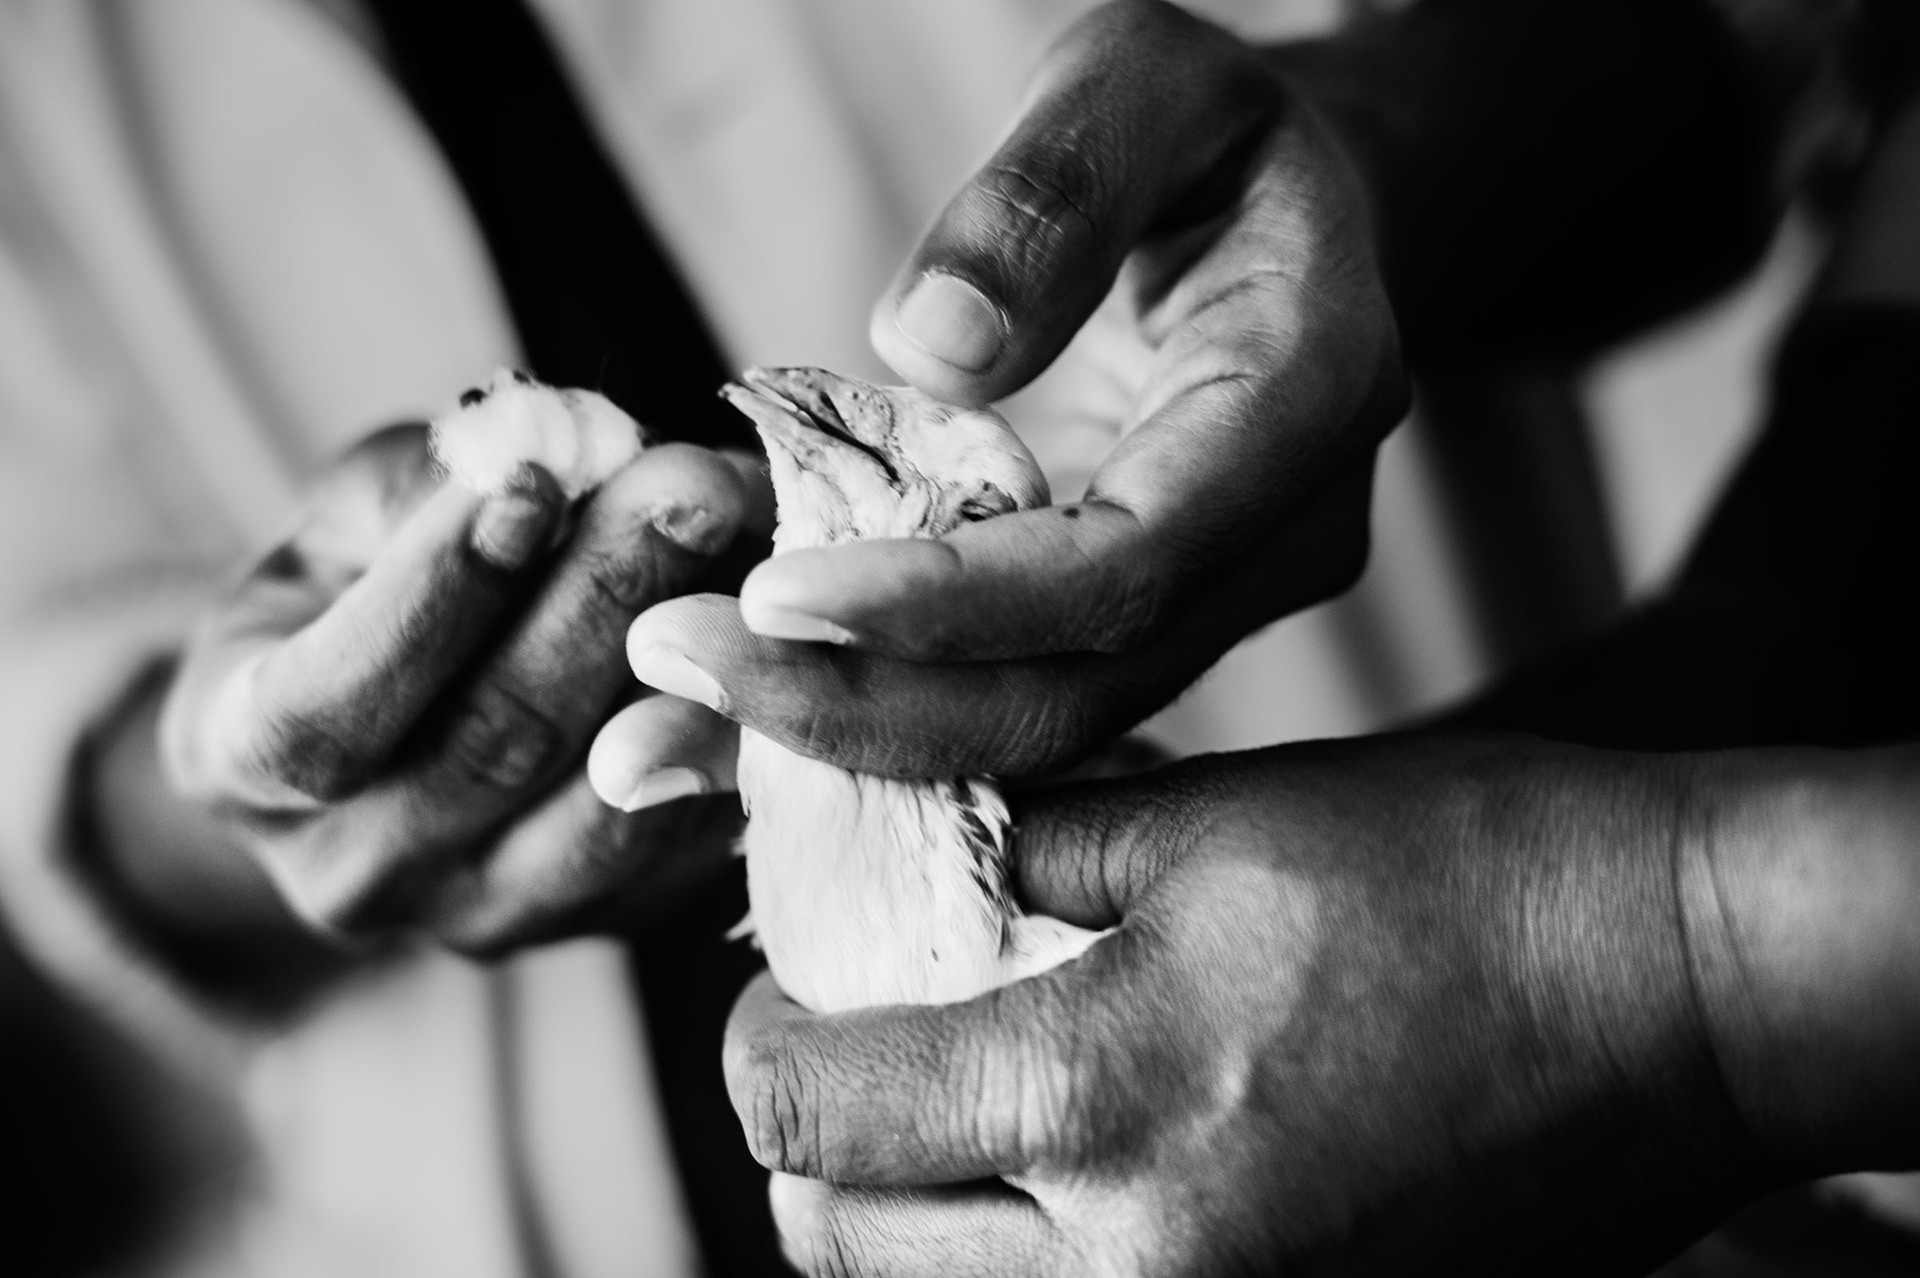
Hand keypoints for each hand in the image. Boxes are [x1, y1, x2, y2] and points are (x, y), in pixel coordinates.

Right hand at [150, 424, 753, 954]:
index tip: (531, 481)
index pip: (330, 707)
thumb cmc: (366, 591)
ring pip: (607, 807)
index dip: (434, 596)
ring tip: (759, 550)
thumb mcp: (357, 515)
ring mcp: (485, 916)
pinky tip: (782, 636)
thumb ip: (436, 486)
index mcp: (241, 763)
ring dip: (695, 670)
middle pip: (492, 748)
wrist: (408, 725)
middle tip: (696, 482)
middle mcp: (353, 871)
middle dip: (603, 599)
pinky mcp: (605, 921)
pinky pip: (688, 838)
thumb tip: (569, 449)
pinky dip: (743, 735)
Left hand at [622, 0, 1405, 777]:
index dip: (954, 604)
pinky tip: (733, 718)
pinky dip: (871, 712)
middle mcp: (1281, 539)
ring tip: (667, 711)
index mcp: (1306, 401)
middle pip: (1076, 684)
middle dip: (872, 700)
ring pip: (1037, 721)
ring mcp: (1217, 596)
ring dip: (851, 731)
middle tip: (677, 662)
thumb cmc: (1209, 126)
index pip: (1130, 561)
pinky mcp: (1139, 619)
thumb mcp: (1139, 82)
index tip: (774, 596)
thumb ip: (1053, 193)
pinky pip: (1008, 694)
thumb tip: (929, 349)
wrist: (1288, 206)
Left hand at [722, 734, 1801, 1276]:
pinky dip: (1024, 1266)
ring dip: (908, 1223)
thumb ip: (1018, 862)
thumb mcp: (1210, 826)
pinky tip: (1070, 1175)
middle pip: (843, 1249)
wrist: (1674, 996)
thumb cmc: (1462, 877)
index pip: (807, 1116)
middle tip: (868, 1049)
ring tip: (963, 1115)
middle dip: (818, 1143)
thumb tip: (898, 887)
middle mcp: (1141, 1271)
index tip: (784, 996)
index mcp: (1104, 1100)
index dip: (760, 1046)